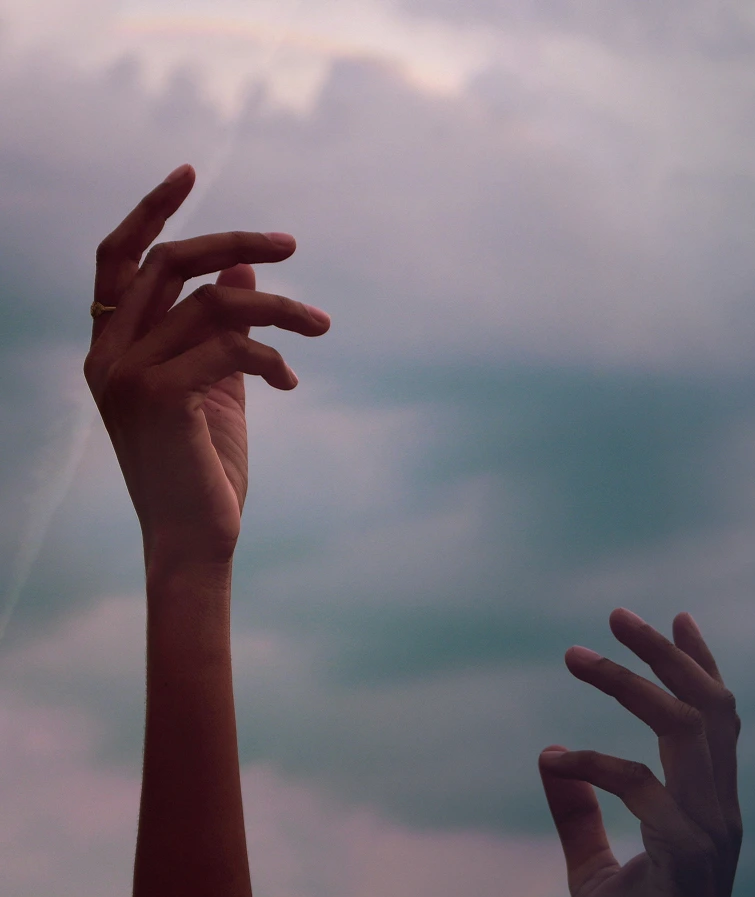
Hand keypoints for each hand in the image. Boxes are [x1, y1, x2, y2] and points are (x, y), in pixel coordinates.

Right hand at [85, 164, 330, 566]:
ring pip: (212, 303)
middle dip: (233, 242)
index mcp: (111, 349)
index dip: (149, 212)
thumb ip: (222, 327)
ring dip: (279, 309)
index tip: (189, 173)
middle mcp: (107, 356)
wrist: (196, 540)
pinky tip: (290, 382)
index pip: (117, 261)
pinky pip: (230, 345)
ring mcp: (127, 375)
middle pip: (167, 262)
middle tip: (291, 246)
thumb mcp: (216, 385)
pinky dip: (271, 356)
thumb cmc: (203, 468)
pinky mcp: (160, 396)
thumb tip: (242, 270)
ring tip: (321, 327)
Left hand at [539, 608, 742, 896]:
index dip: (698, 664)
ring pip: (685, 725)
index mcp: (704, 807)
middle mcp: (717, 809)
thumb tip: (549, 760)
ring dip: (631, 682)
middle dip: (664, 653)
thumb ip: (578, 814)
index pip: (716, 719)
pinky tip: (554, 760)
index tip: (675, 617)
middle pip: (707, 705)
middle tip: (616, 613)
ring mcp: (708, 828)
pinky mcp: (686, 852)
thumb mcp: (593, 868)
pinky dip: (593, 761)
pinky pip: (640, 782)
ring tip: (577, 655)